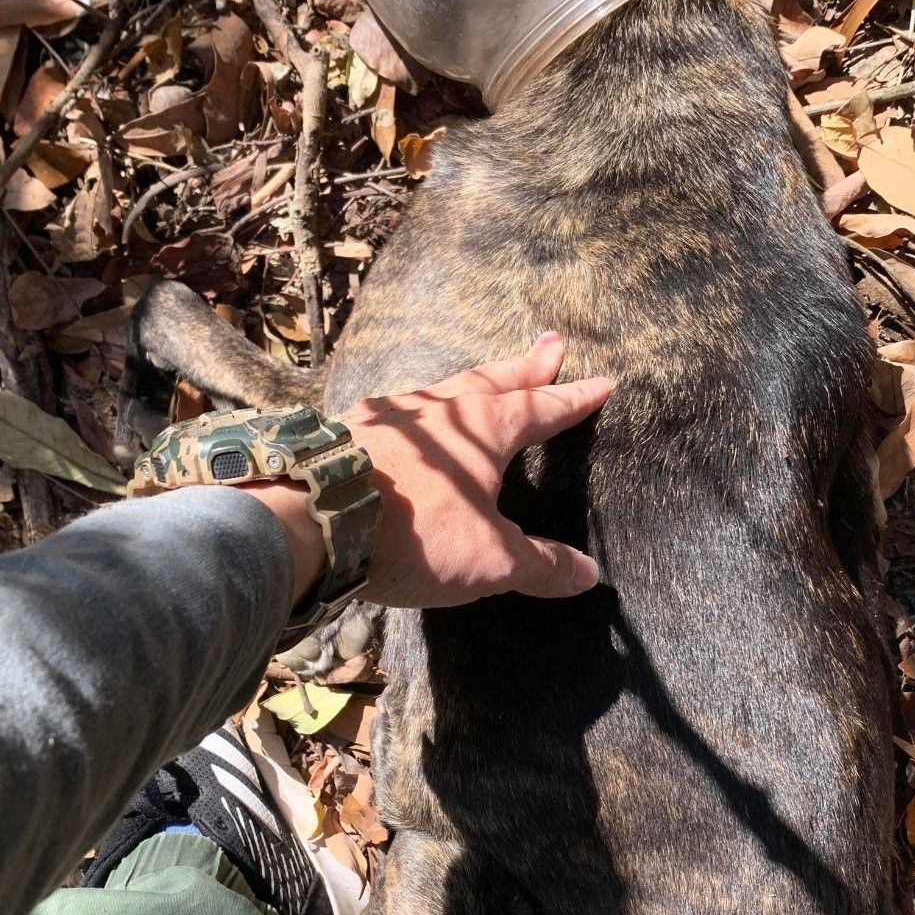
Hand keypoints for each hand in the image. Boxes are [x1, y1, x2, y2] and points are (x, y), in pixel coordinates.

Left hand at [339, 333, 609, 608]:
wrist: (313, 519)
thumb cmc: (414, 533)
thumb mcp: (489, 559)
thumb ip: (539, 565)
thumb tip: (589, 573)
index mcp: (483, 428)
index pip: (540, 407)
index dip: (572, 398)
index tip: (601, 381)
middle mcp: (440, 408)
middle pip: (494, 379)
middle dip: (528, 364)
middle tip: (552, 341)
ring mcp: (392, 414)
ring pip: (445, 388)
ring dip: (473, 381)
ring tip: (484, 378)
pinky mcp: (352, 429)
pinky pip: (402, 410)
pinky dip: (422, 407)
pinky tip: (412, 415)